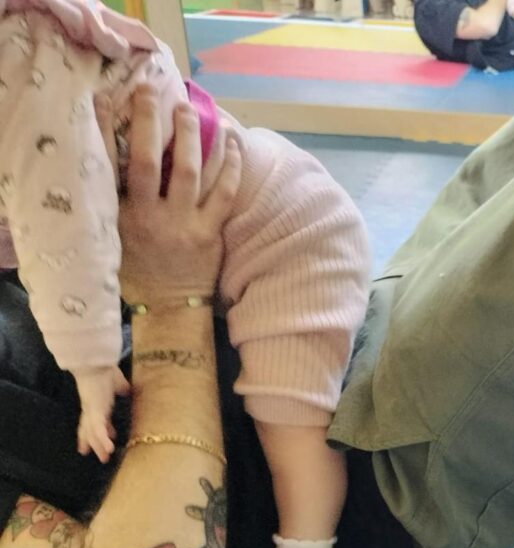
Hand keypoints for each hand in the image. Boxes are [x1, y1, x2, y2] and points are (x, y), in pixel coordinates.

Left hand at [74, 366, 131, 462]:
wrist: (94, 362)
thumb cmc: (105, 369)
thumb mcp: (117, 381)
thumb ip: (122, 388)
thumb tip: (127, 390)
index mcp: (98, 403)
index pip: (98, 420)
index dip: (102, 430)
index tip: (109, 439)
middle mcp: (93, 409)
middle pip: (91, 430)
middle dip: (94, 444)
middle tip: (100, 457)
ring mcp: (93, 411)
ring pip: (94, 433)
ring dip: (99, 446)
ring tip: (104, 458)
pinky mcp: (95, 411)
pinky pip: (98, 429)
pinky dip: (102, 440)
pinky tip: (108, 448)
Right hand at [94, 86, 241, 307]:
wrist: (170, 308)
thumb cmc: (140, 268)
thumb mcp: (116, 236)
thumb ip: (118, 202)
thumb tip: (120, 154)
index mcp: (122, 217)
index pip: (109, 166)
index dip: (103, 131)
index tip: (102, 100)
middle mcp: (152, 217)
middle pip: (150, 161)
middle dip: (152, 122)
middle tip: (156, 92)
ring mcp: (184, 225)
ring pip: (190, 172)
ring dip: (194, 137)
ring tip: (196, 110)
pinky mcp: (210, 233)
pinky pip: (224, 194)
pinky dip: (230, 166)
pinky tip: (231, 142)